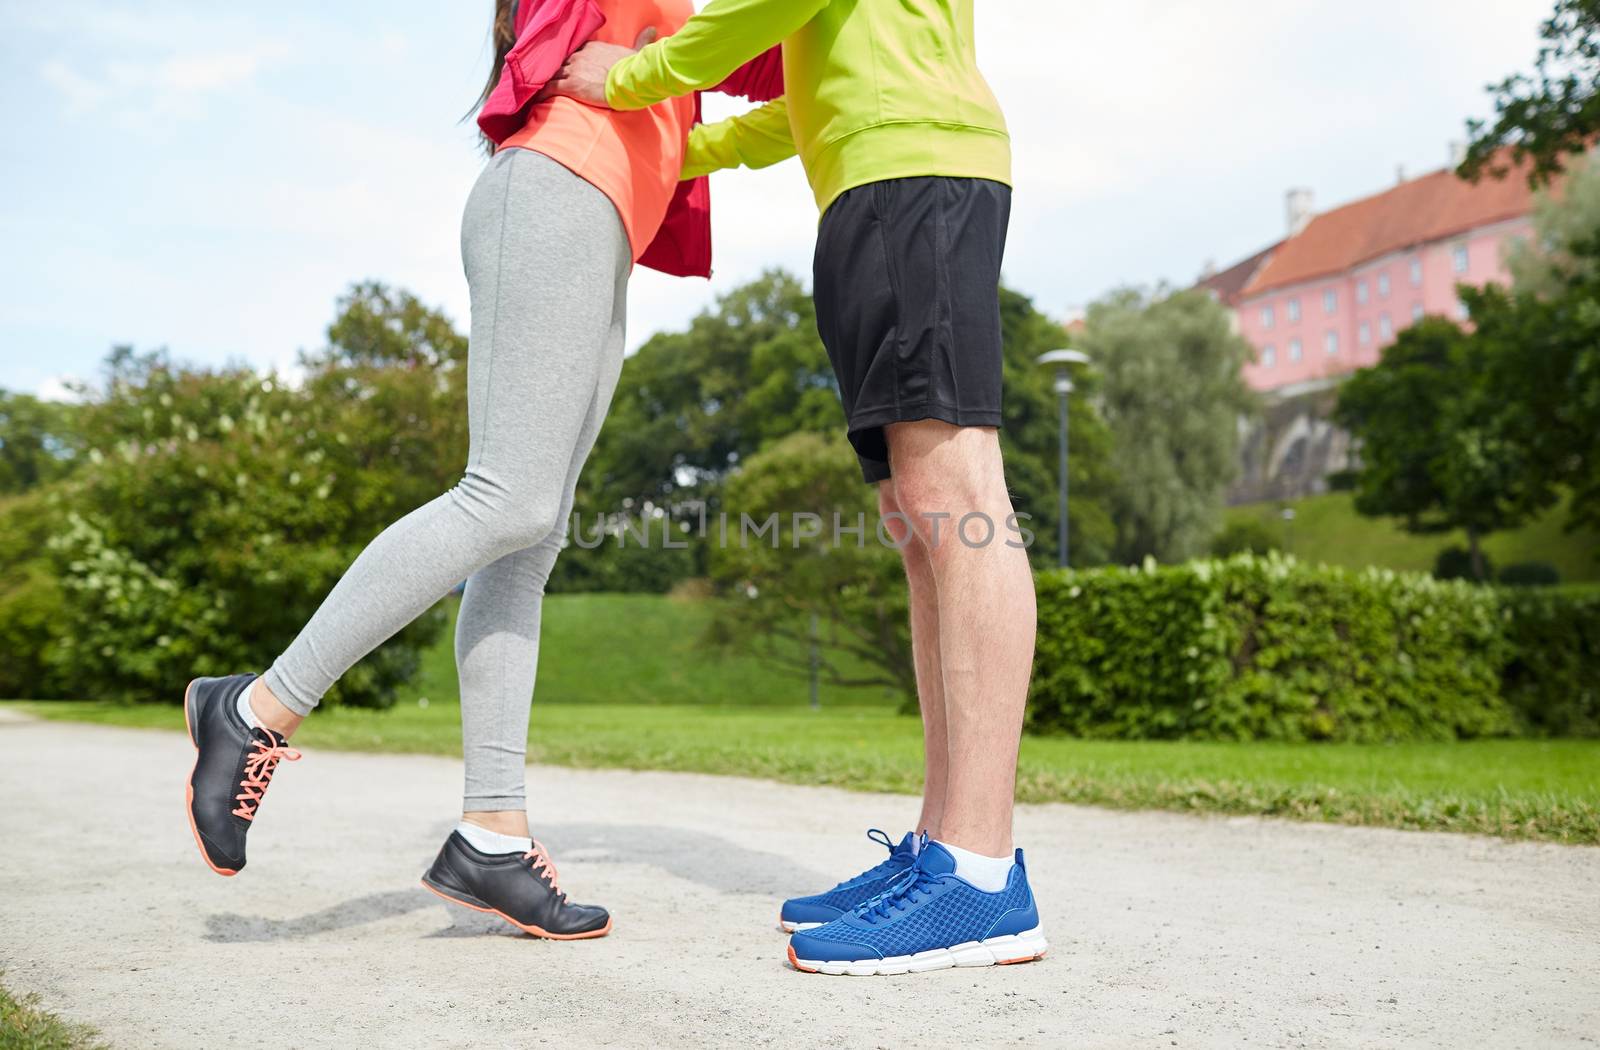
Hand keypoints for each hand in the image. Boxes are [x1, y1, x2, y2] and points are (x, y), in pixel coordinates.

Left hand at [542, 27, 657, 107]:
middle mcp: (580, 57)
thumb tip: (653, 30)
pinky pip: (550, 87)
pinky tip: (537, 99)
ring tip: (539, 89)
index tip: (568, 65)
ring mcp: (574, 70)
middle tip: (549, 78)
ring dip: (545, 80)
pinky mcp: (571, 85)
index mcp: (593, 48)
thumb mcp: (637, 52)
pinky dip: (542, 93)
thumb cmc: (633, 68)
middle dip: (555, 69)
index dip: (570, 59)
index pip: (576, 51)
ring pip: (553, 73)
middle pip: (561, 61)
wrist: (629, 80)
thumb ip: (642, 41)